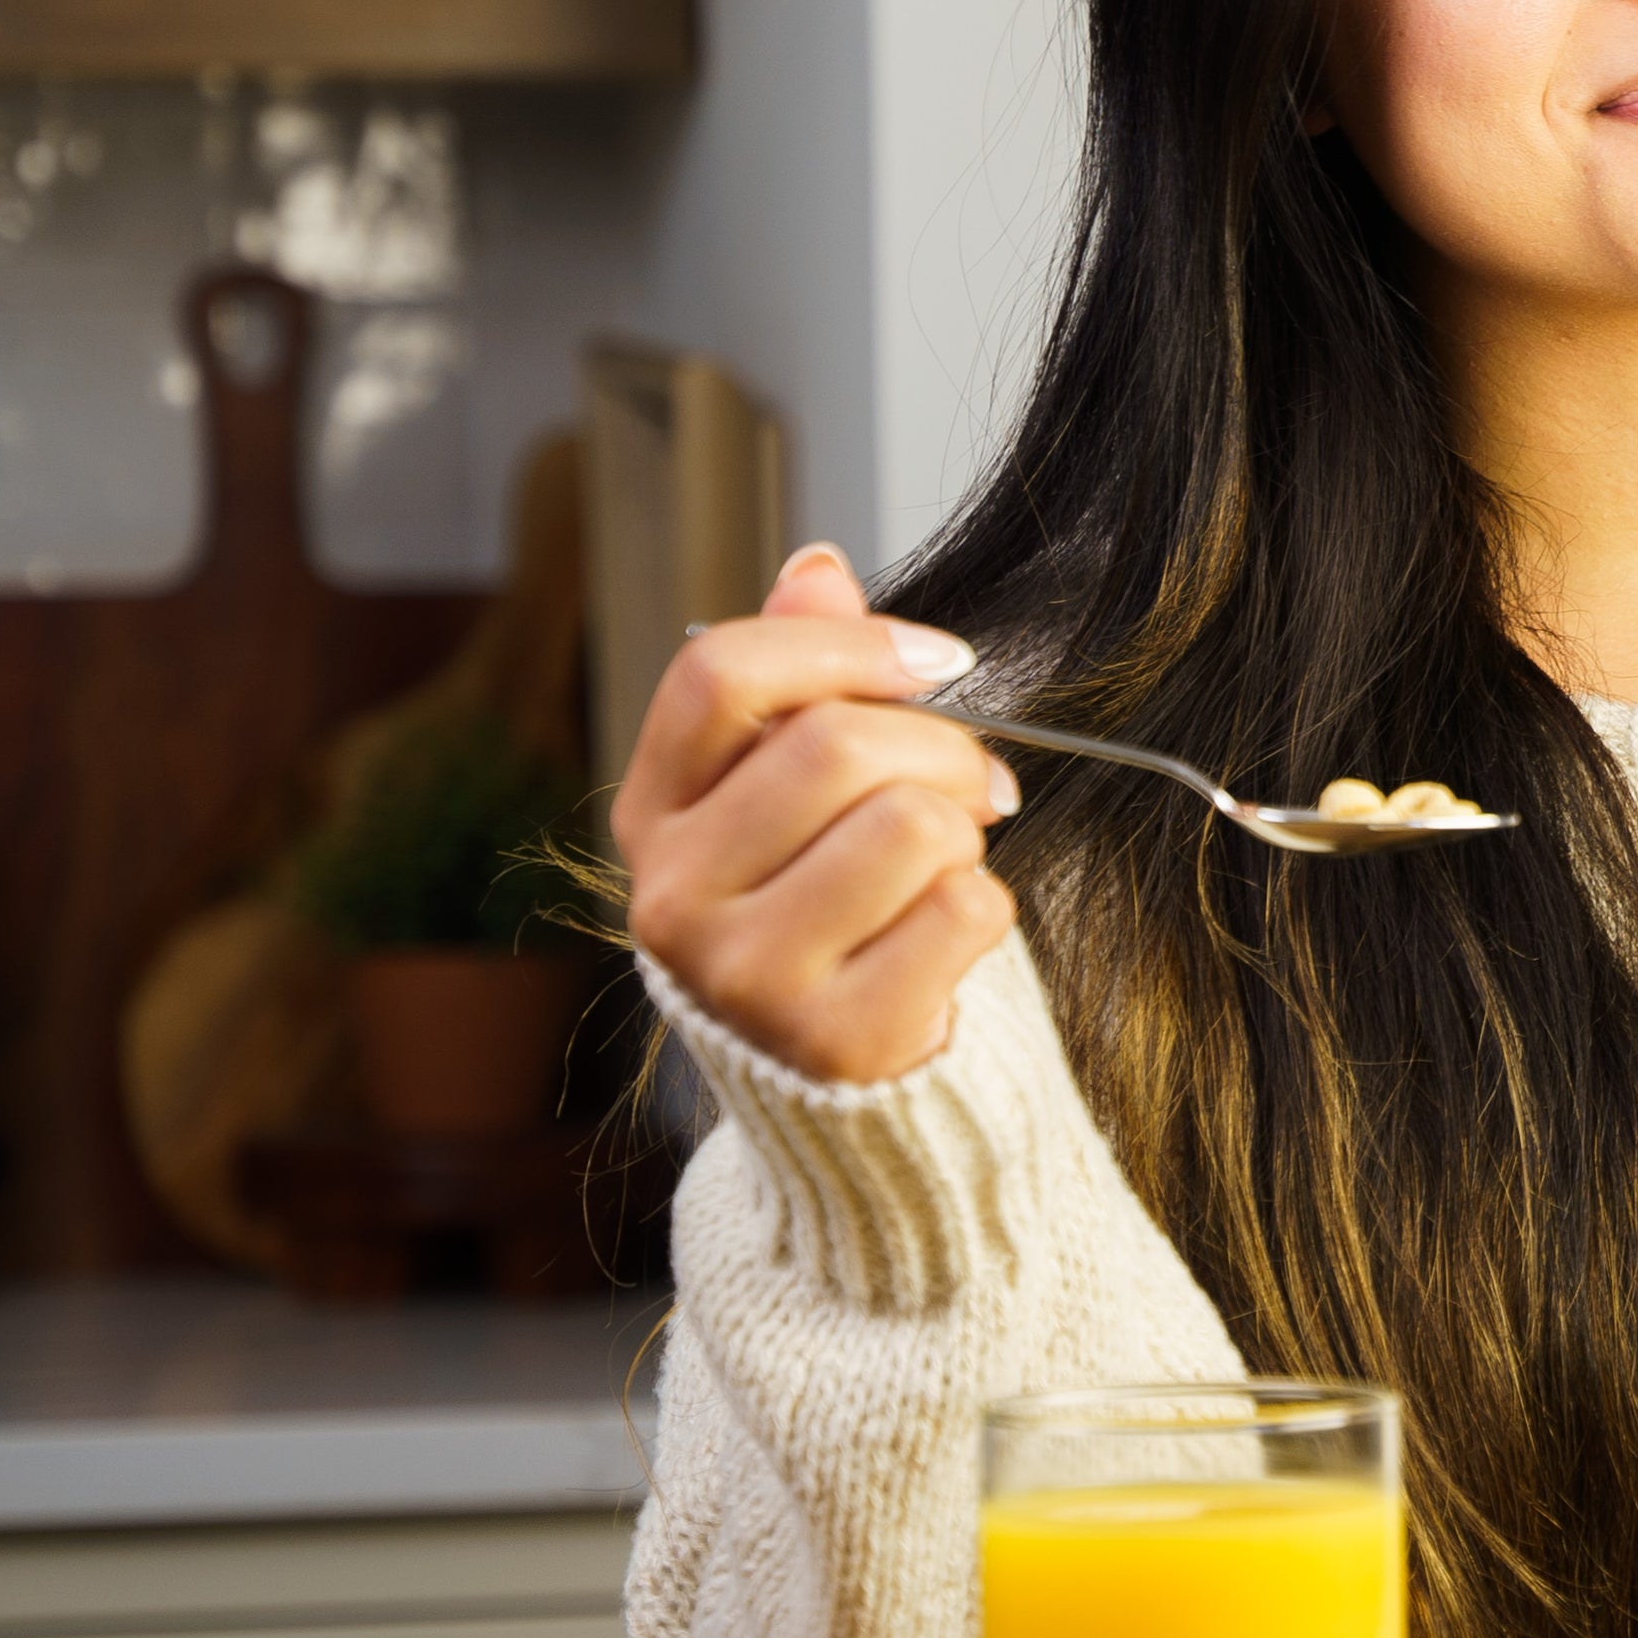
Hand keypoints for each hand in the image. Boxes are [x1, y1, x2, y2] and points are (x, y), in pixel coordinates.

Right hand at [608, 543, 1015, 1085]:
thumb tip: (817, 568)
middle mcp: (673, 896)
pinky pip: (962, 910)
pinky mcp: (832, 1040)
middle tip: (972, 782)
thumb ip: (800, 674)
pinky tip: (944, 934)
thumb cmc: (819, 897)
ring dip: (964, 831)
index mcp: (653, 812)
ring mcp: (743, 978)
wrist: (836, 1069)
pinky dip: (984, 907)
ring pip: (912, 825)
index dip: (849, 645)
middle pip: (837, 745)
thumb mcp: (788, 785)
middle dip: (941, 747)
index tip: (938, 661)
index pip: (722, 674)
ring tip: (948, 859)